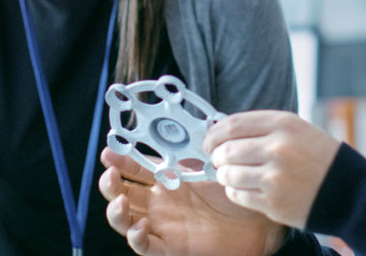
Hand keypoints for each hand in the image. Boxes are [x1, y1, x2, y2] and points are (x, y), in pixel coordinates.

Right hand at [99, 147, 285, 255]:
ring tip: (120, 202)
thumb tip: (178, 122)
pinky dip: (137, 238)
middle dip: (110, 185)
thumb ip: (192, 148)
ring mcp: (162, 225)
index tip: (109, 152)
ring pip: (125, 221)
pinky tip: (141, 227)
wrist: (256, 218)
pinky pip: (145, 246)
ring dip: (115, 212)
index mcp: (165, 179)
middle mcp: (158, 203)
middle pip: (121, 194)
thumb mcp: (210, 164)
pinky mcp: (171, 246)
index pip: (133, 168)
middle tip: (111, 175)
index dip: (118, 161)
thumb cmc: (235, 190)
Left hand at [203, 110, 340, 228]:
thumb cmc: (320, 159)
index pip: (233, 124)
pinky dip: (235, 192)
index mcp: (284, 124)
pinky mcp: (273, 202)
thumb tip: (223, 132)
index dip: (214, 133)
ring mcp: (275, 177)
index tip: (209, 140)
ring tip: (232, 175)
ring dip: (224, 175)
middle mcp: (278, 148)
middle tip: (219, 160)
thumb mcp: (297, 130)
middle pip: (227, 150)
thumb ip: (263, 128)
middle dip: (217, 156)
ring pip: (228, 174)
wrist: (350, 192)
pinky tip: (244, 188)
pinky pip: (238, 195)